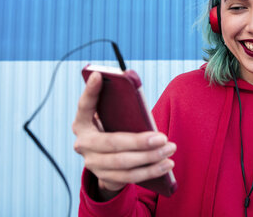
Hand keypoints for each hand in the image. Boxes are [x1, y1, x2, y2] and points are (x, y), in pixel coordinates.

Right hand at [72, 72, 175, 199]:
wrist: (106, 161)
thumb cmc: (114, 128)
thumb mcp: (113, 117)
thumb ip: (120, 108)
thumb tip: (136, 87)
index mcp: (82, 123)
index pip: (84, 105)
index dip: (90, 91)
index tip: (98, 74)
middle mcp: (83, 144)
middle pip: (112, 143)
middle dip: (139, 142)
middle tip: (162, 138)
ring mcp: (92, 163)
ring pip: (123, 163)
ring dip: (150, 157)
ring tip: (170, 149)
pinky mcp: (105, 177)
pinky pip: (130, 177)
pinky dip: (151, 171)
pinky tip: (167, 164)